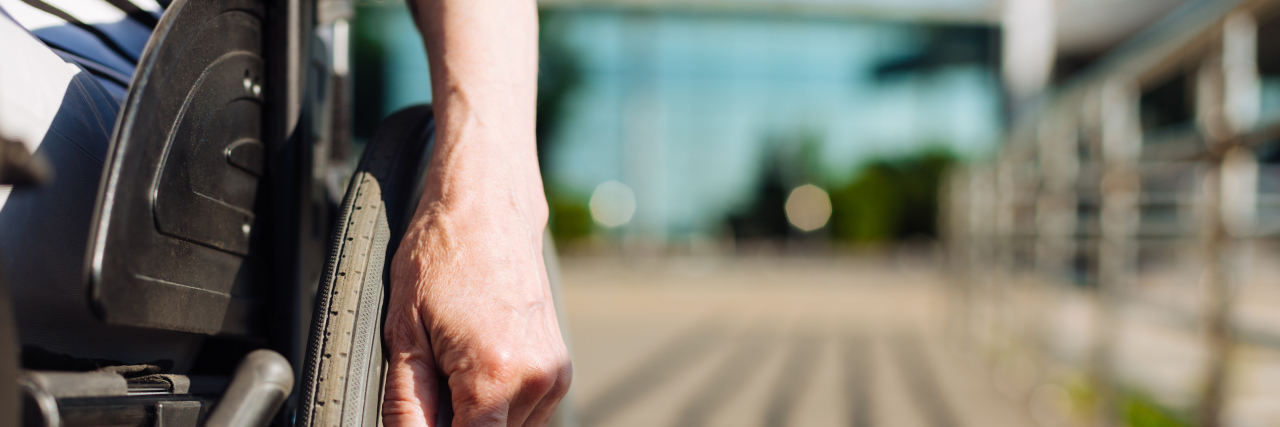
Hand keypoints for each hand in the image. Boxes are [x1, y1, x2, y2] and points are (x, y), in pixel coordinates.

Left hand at [382, 186, 570, 426]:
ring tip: (452, 366)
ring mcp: (553, 375)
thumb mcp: (403, 334)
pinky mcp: (560, 369)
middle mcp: (535, 379)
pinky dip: (496, 404)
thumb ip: (407, 406)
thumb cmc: (441, 256)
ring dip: (476, 417)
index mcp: (495, 375)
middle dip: (455, 423)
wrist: (488, 208)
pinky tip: (476, 365)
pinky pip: (524, 413)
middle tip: (432, 382)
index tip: (426, 417)